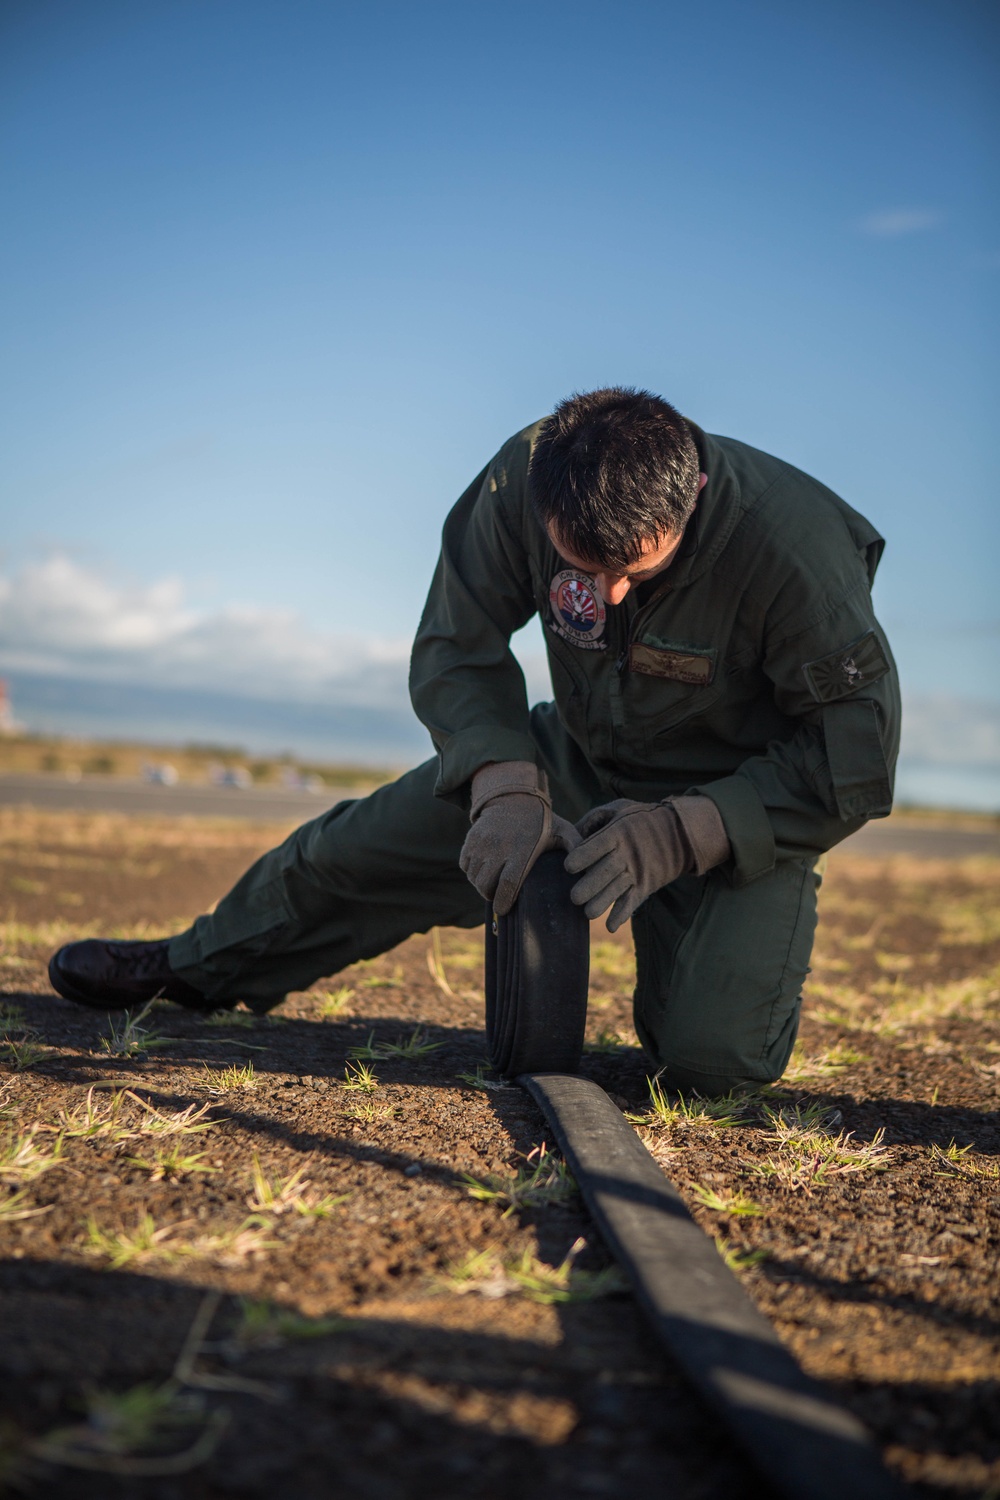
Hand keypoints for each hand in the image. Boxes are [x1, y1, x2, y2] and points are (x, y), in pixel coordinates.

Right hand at [460, 761, 580, 914]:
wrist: (514, 794)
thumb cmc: (541, 820)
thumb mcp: (563, 831)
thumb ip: (576, 849)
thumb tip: (590, 872)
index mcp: (521, 851)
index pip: (508, 885)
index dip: (503, 902)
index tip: (504, 909)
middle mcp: (498, 848)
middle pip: (486, 885)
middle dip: (491, 895)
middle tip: (500, 896)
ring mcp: (482, 843)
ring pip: (474, 877)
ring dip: (481, 884)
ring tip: (492, 884)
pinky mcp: (470, 839)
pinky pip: (465, 865)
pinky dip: (471, 871)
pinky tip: (483, 870)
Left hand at [564, 794, 729, 931]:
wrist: (681, 832)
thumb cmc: (641, 819)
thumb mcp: (619, 809)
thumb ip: (593, 820)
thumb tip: (570, 833)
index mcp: (617, 833)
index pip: (595, 847)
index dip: (580, 858)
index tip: (568, 867)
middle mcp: (627, 854)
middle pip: (604, 873)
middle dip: (587, 887)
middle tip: (574, 897)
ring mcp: (638, 871)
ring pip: (616, 891)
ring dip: (601, 904)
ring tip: (588, 913)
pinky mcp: (646, 885)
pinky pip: (633, 902)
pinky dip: (622, 915)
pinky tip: (610, 926)